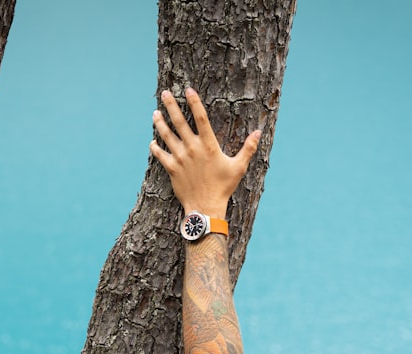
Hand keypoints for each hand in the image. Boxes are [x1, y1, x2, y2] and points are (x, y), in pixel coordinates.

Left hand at [150, 87, 260, 219]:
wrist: (205, 207)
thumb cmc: (223, 187)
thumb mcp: (238, 167)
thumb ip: (248, 148)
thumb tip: (258, 132)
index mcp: (208, 145)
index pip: (200, 118)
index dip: (194, 102)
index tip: (188, 90)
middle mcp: (192, 148)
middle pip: (178, 122)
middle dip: (171, 105)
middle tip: (165, 93)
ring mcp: (179, 158)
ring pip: (166, 135)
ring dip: (160, 122)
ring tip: (155, 113)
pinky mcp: (171, 168)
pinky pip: (160, 154)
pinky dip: (155, 147)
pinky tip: (153, 141)